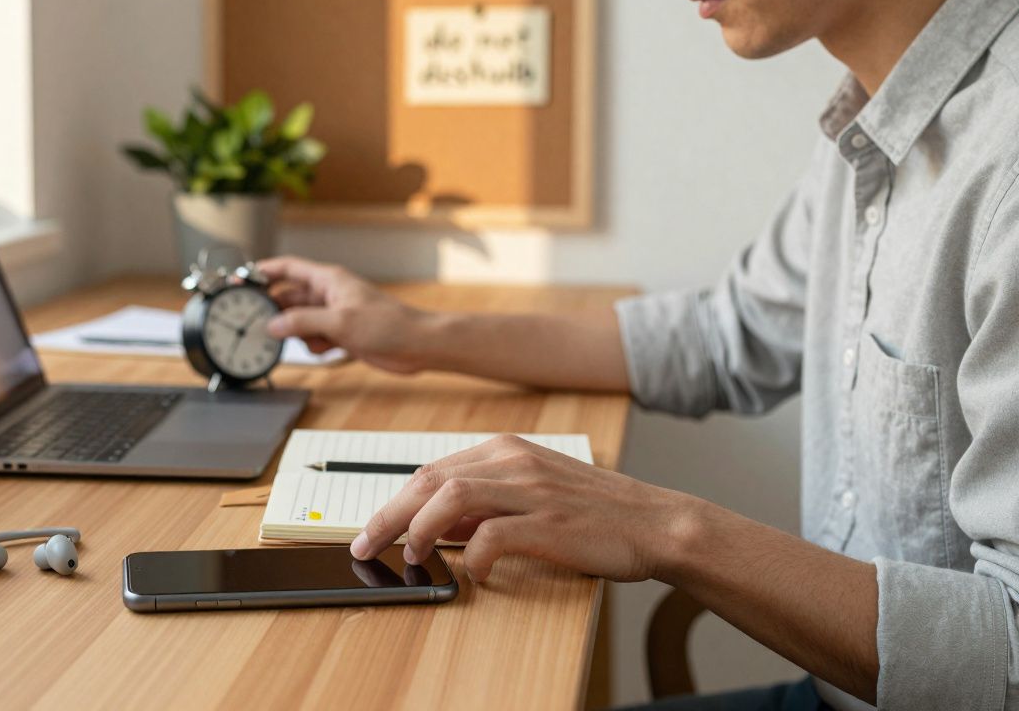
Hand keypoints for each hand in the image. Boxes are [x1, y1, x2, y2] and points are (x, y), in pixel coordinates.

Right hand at [259, 256, 437, 373]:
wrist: (416, 345)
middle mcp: (329, 294)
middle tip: (257, 323)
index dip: (263, 271)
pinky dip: (315, 345)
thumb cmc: (388, 325)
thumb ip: (301, 322)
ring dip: (297, 333)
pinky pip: (314, 337)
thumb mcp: (339, 322)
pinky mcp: (341, 333)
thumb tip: (272, 324)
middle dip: (275, 311)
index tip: (241, 281)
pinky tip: (327, 350)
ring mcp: (335, 314)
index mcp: (328, 280)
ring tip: (308, 340)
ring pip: (300, 321)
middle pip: (289, 298)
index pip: (288, 268)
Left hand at [349, 434, 693, 582]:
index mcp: (505, 449)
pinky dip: (472, 556)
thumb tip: (435, 527)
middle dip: (388, 516)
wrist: (656, 522)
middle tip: (365, 546)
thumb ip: (485, 503)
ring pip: (450, 498)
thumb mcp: (533, 492)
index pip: (431, 470)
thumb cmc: (594, 512)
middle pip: (429, 480)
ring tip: (412, 557)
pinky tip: (474, 572)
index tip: (372, 528)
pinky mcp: (549, 523)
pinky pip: (491, 536)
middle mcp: (513, 462)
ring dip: (419, 530)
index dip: (394, 501)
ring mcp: (531, 490)